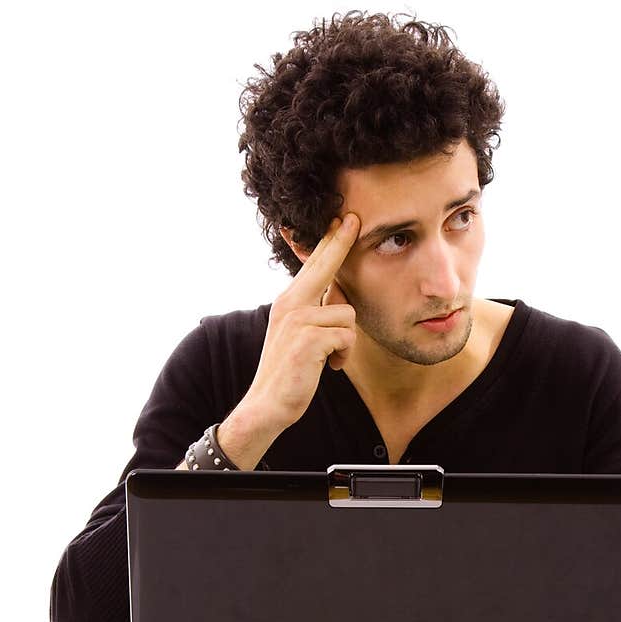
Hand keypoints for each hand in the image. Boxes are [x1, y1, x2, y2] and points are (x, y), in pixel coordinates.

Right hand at [243, 212, 360, 427]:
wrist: (267, 404)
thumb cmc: (288, 373)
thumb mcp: (299, 337)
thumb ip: (315, 314)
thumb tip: (338, 296)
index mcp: (288, 302)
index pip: (313, 265)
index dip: (329, 241)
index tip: (341, 219)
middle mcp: (290, 304)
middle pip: (324, 266)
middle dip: (340, 241)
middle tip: (353, 217)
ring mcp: (298, 320)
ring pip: (347, 315)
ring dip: (345, 342)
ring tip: (328, 358)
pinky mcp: (309, 338)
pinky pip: (346, 336)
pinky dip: (342, 355)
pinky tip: (328, 366)